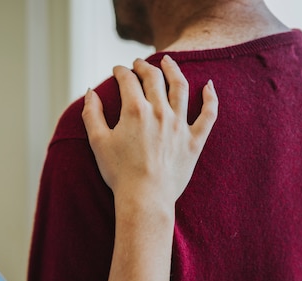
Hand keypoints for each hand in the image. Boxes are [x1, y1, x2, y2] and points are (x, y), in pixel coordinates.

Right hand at [83, 55, 217, 207]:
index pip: (128, 80)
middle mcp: (159, 112)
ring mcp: (180, 125)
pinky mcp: (194, 140)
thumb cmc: (119, 173)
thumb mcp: (98, 142)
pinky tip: (209, 86)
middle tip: (138, 63)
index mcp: (135, 111)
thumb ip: (92, 114)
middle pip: (154, 78)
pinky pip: (208, 115)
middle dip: (143, 67)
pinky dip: (211, 98)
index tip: (117, 70)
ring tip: (168, 61)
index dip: (121, 71)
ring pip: (180, 88)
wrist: (145, 198)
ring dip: (173, 70)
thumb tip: (90, 91)